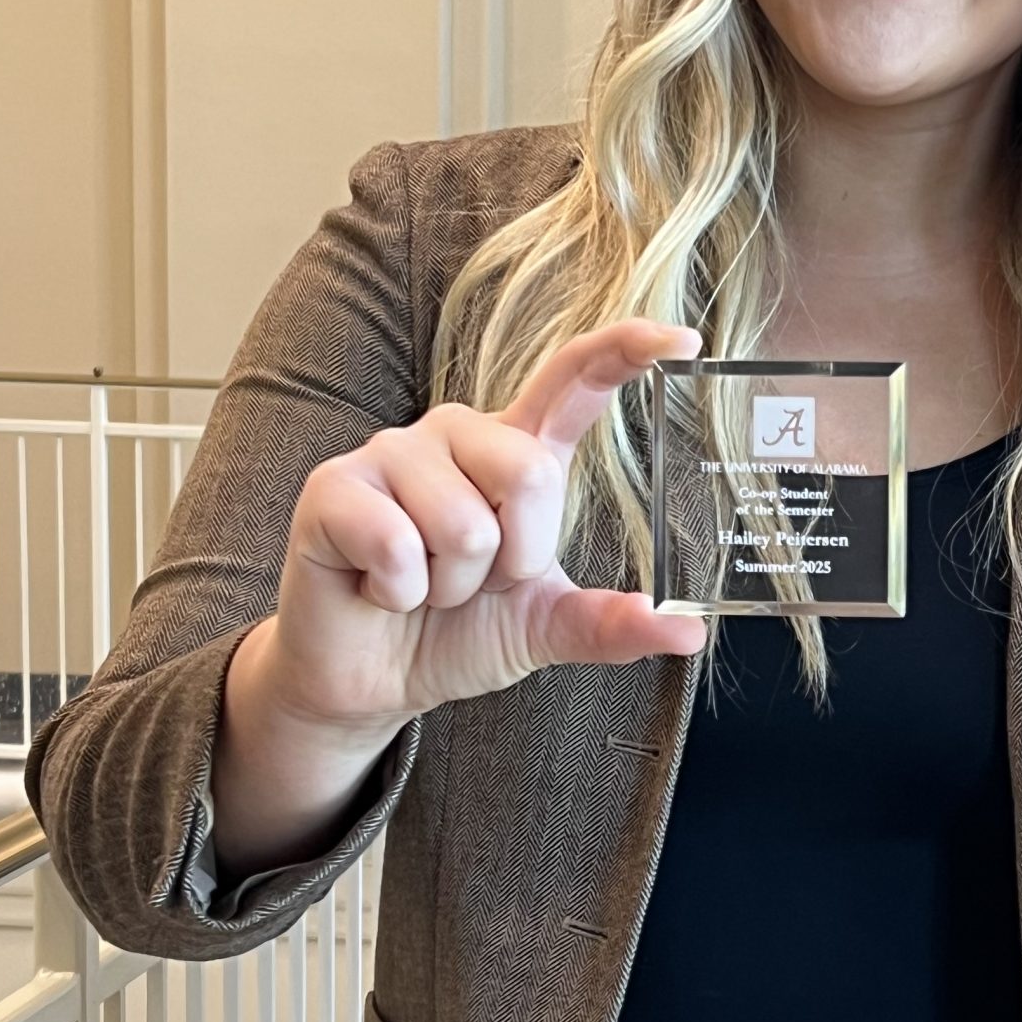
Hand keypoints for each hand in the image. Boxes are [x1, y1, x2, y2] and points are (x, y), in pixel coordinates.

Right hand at [256, 317, 708, 731]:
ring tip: (421, 587)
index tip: (682, 340)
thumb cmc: (457, 634)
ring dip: (451, 586)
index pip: (571, 383)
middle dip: (515, 558)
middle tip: (474, 583)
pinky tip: (378, 589)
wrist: (372, 681)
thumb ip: (610, 623)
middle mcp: (455, 434)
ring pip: (463, 524)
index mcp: (513, 452)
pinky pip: (396, 543)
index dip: (623, 351)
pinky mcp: (333, 487)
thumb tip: (687, 630)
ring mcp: (390, 453)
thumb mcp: (545, 627)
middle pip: (529, 473)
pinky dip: (398, 592)